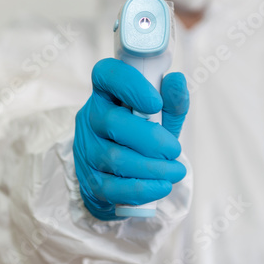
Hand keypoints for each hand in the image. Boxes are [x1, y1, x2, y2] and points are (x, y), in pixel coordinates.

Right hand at [73, 58, 188, 219]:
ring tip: (176, 171)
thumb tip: (177, 80)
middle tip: (174, 150)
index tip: (156, 103)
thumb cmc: (143, 137)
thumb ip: (171, 101)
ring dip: (152, 168)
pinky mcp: (89, 180)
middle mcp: (90, 118)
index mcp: (106, 93)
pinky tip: (162, 186)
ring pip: (114, 158)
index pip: (106, 74)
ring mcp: (86, 150)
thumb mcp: (161, 117)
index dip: (130, 85)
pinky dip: (142, 189)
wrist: (120, 175)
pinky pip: (112, 187)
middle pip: (112, 122)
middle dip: (151, 139)